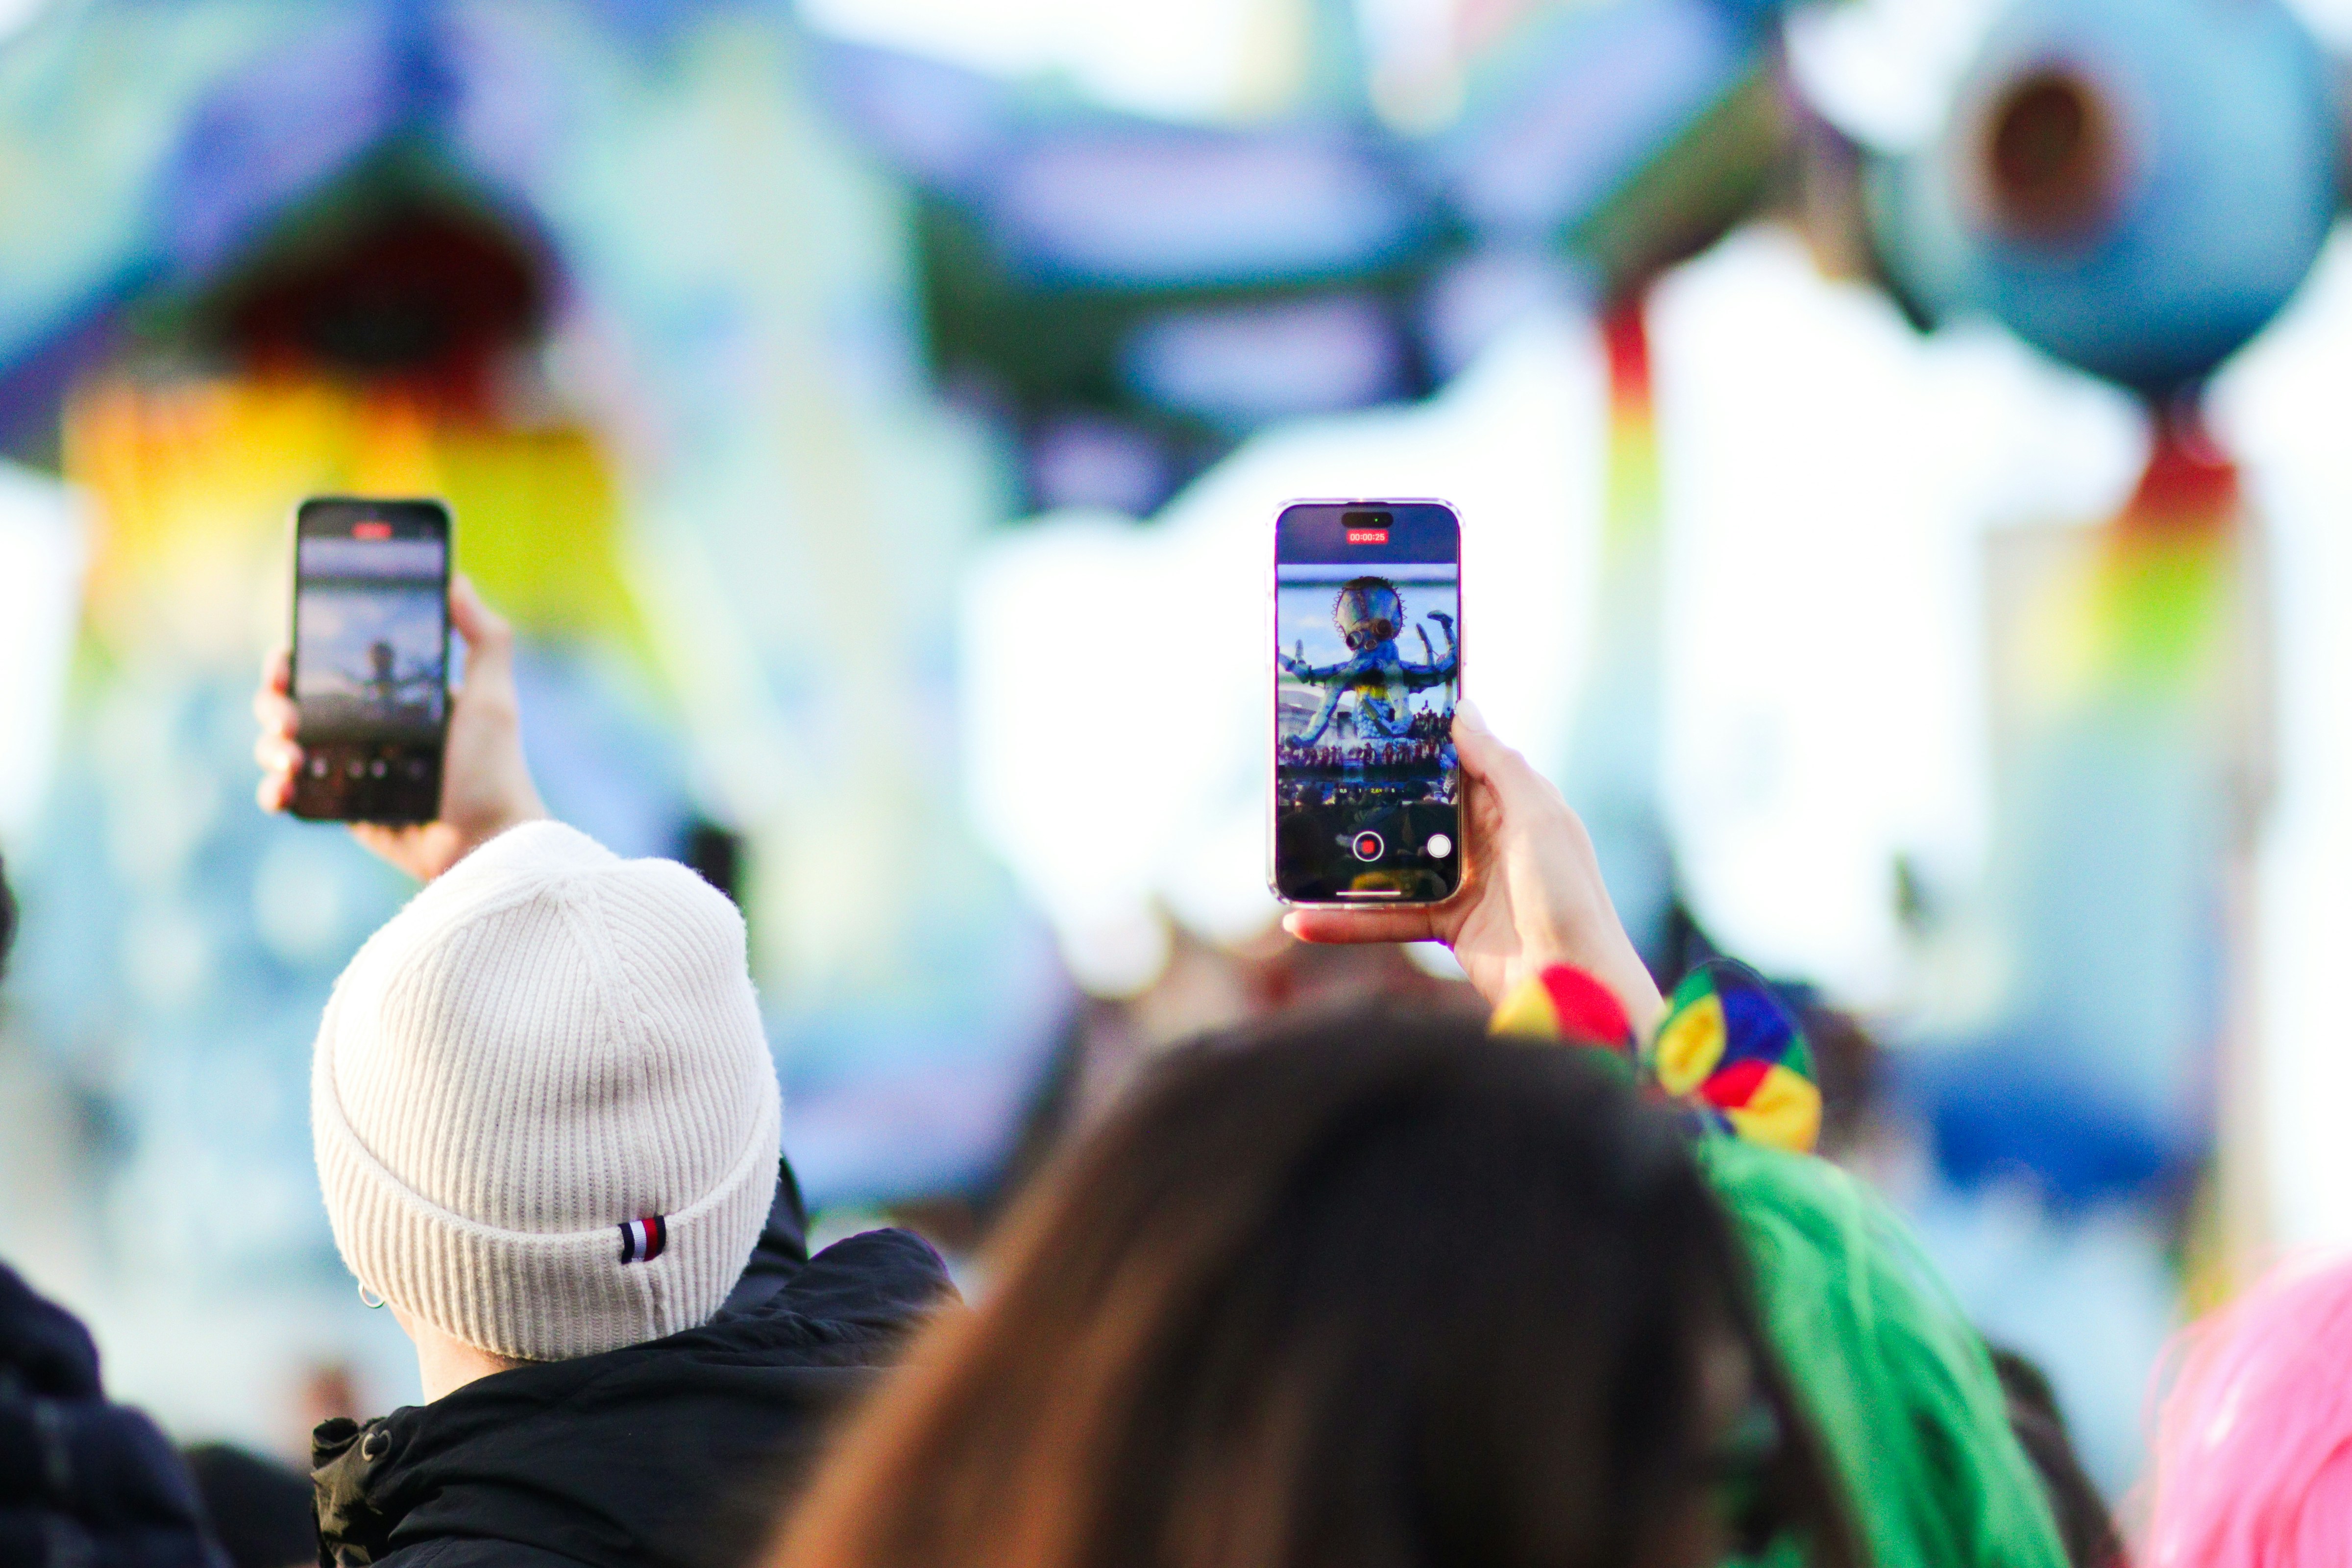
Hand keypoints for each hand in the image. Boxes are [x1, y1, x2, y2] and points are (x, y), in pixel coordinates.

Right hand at [255, 574, 547, 881]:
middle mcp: (368, 729)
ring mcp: (352, 769)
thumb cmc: (495, 770)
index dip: (299, 657)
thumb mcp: (492, 698)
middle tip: (285, 713)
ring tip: (290, 754)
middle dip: (274, 701)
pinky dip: (275, 789)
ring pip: (283, 745)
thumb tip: (458, 582)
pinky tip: (281, 788)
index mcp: (394, 698)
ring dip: (269, 744)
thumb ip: (485, 639)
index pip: (332, 666)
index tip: (287, 654)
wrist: (488, 842)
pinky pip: (292, 793)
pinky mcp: (345, 809)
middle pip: (295, 702)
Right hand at [1282, 700, 1663, 1026]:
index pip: (1460, 758)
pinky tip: (1303, 920)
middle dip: (1374, 792)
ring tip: (1298, 846)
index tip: (1376, 716)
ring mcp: (1462, 881)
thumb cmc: (1569, 897)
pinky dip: (1345, 921)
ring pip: (1393, 860)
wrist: (1574, 985)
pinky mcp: (1444, 924)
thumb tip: (1462, 710)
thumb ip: (1498, 765)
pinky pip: (1385, 916)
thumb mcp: (1539, 818)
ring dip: (1348, 859)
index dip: (1422, 738)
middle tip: (1319, 770)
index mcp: (1514, 803)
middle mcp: (1487, 838)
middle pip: (1419, 805)